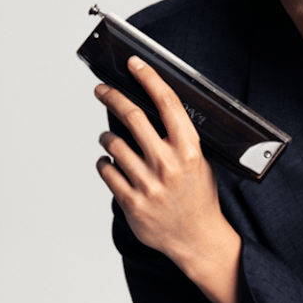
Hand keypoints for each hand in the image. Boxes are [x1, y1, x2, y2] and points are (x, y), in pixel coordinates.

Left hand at [95, 56, 240, 302]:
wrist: (198, 238)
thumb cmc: (199, 197)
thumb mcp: (201, 162)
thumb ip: (180, 140)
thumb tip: (154, 111)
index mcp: (190, 149)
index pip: (167, 103)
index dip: (149, 79)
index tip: (135, 64)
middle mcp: (168, 163)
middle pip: (132, 117)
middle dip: (112, 97)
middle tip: (102, 91)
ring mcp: (148, 184)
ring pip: (113, 145)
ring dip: (106, 138)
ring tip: (109, 140)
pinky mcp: (131, 202)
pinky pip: (106, 172)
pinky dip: (104, 164)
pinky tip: (110, 165)